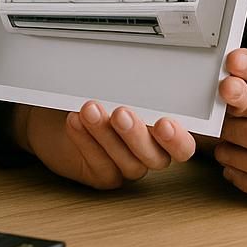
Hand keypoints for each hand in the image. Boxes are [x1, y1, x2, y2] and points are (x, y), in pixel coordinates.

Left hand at [14, 101, 195, 189]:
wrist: (63, 115)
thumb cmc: (101, 96)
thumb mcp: (120, 87)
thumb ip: (136, 88)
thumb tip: (141, 70)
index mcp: (164, 133)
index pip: (183, 146)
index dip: (177, 140)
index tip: (164, 123)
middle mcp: (149, 154)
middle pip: (154, 157)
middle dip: (136, 134)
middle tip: (121, 113)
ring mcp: (126, 167)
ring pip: (127, 162)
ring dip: (106, 133)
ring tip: (90, 110)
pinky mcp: (103, 176)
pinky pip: (100, 165)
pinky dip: (86, 141)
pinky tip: (76, 121)